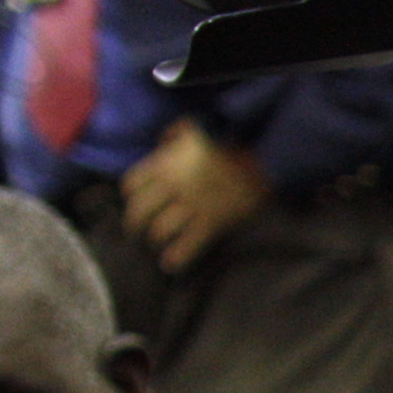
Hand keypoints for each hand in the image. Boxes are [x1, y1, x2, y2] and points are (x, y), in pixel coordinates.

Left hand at [121, 120, 271, 270]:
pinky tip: (170, 264)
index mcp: (167, 163)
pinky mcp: (212, 221)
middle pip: (139, 212)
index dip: (130, 196)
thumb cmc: (229, 143)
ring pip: (159, 231)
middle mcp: (174, 185)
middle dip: (135, 225)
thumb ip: (175, 134)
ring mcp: (192, 205)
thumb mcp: (197, 128)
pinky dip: (176, 258)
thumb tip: (162, 141)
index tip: (135, 203)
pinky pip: (187, 245)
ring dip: (155, 241)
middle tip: (138, 233)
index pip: (132, 184)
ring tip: (156, 245)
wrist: (262, 159)